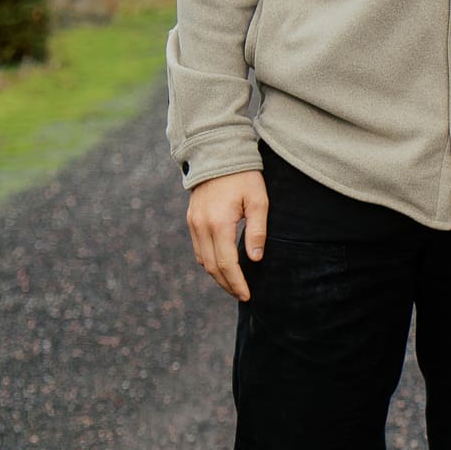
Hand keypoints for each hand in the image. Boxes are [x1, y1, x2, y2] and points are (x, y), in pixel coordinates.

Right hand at [187, 169, 267, 300]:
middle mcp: (201, 226)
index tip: (247, 295)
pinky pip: (198, 249)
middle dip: (227, 284)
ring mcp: (193, 223)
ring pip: (202, 260)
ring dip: (217, 275)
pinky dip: (209, 262)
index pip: (226, 263)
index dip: (237, 282)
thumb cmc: (244, 176)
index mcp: (219, 223)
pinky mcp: (191, 220)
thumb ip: (257, 230)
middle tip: (242, 294)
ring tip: (234, 284)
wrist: (218, 153)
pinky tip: (222, 266)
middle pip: (212, 267)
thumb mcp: (258, 200)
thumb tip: (255, 259)